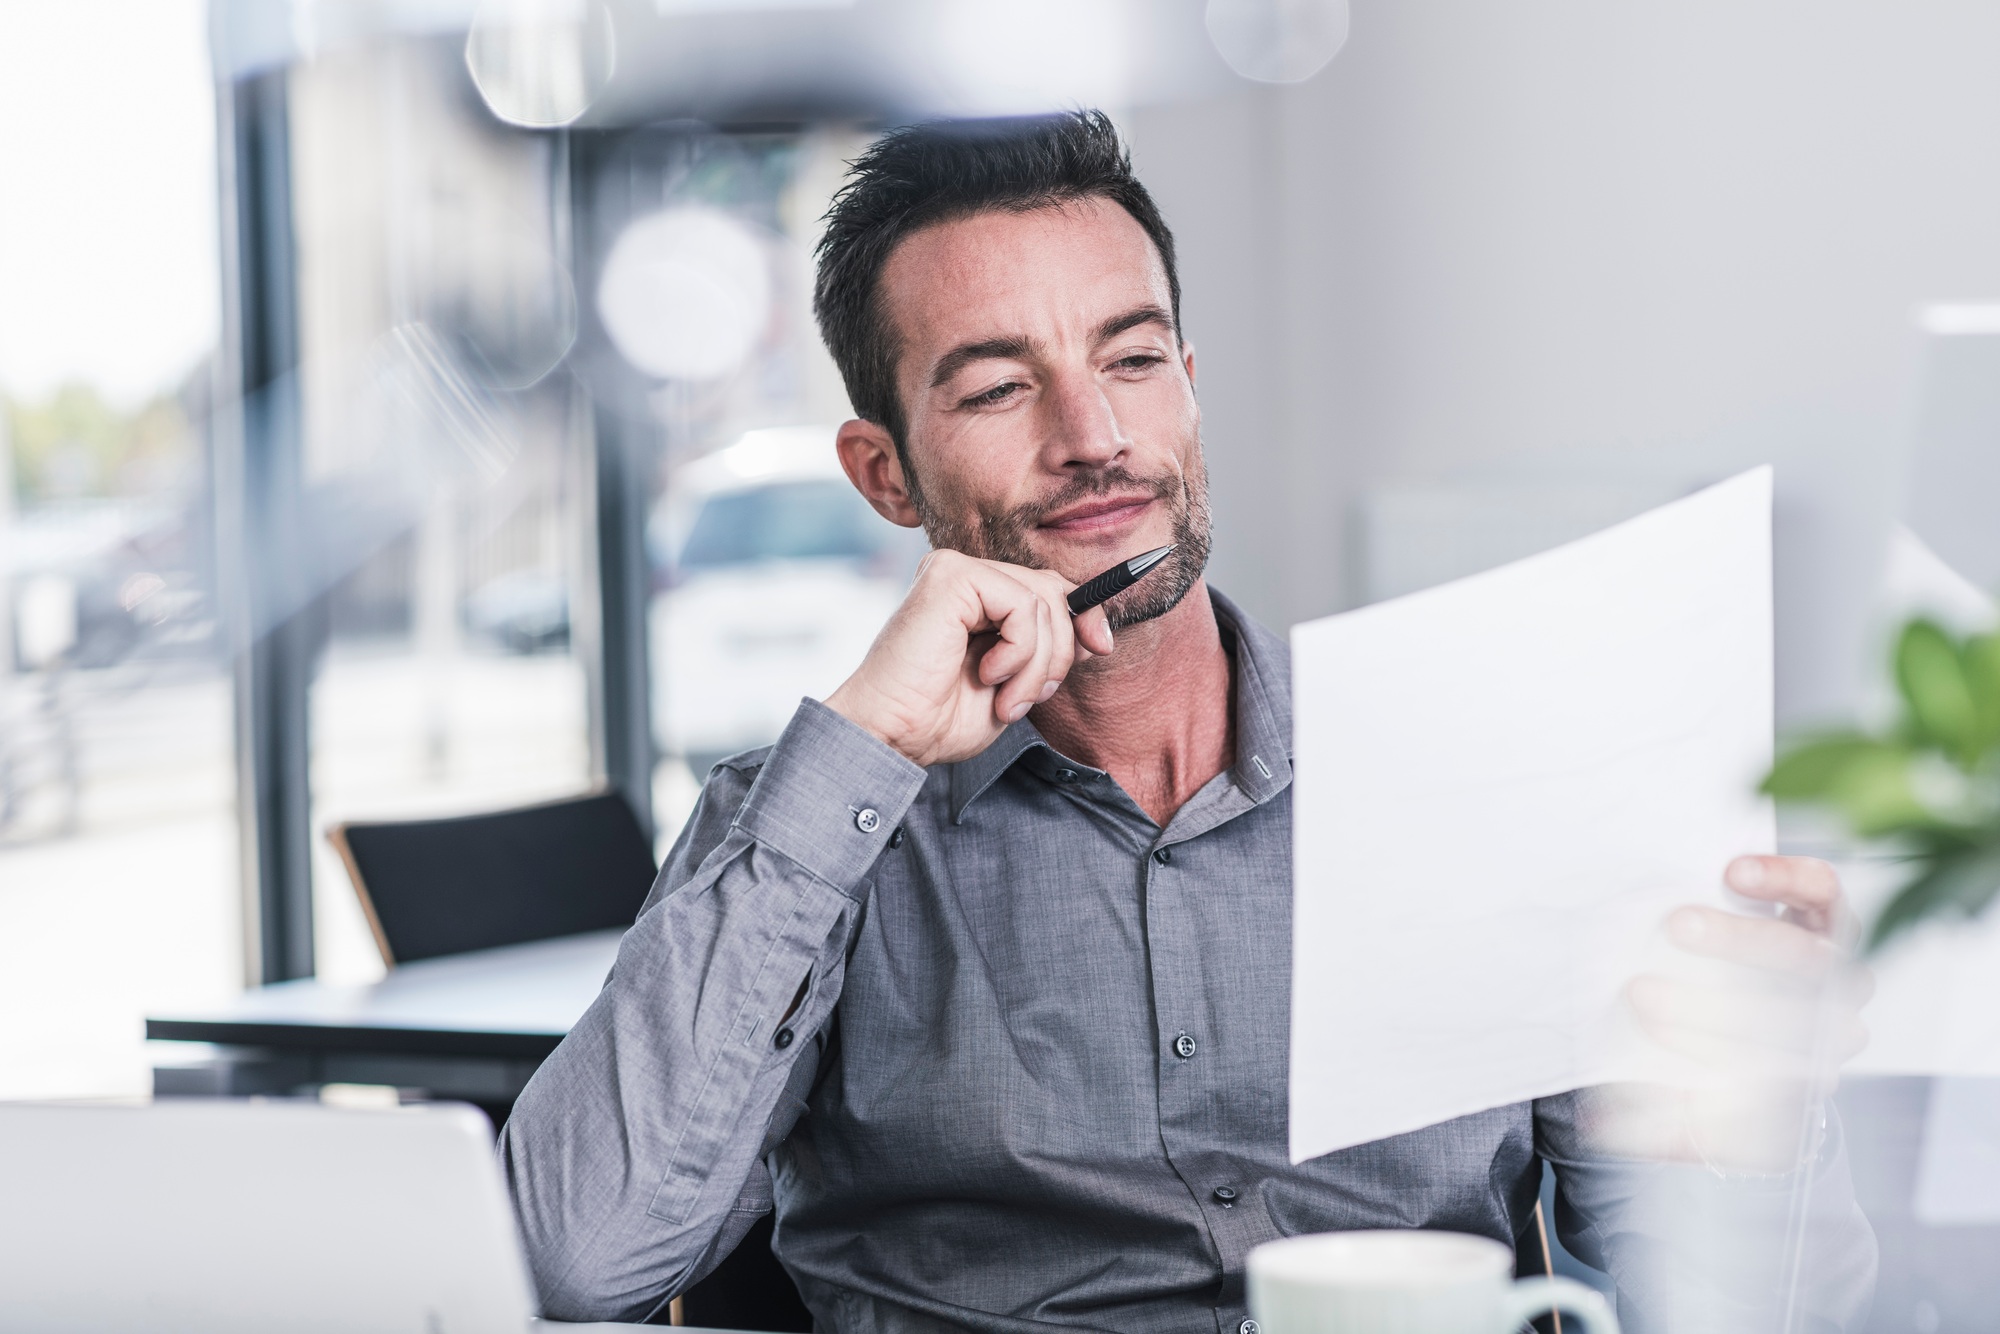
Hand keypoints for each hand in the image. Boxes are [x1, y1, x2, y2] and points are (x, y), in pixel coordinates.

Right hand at [824, 549, 1114, 767]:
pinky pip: (1023, 605)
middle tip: (1031, 697)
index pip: (1050, 587)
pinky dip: (1020, 652)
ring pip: (1043, 602)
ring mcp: (955, 569)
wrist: (893, 735)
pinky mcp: (951, 576)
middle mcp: (964, 575)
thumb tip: (1096, 630)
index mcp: (976, 597)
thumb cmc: (940, 718)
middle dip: (1060, 651)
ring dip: (1037, 665)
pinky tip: (988, 675)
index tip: (1101, 647)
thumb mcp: (1015, 683)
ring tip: (1004, 698)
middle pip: (1053, 590)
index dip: (1084, 615)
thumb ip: (1048, 649)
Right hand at [1617, 855, 1873, 1172]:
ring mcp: (1836, 968)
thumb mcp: (1683, 1099)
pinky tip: (1733, 873)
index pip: (1772, 1079)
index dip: (1709, 1059)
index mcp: (1799, 1080)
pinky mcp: (1827, 911)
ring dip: (1743, 944)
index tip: (1646, 1033)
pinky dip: (1784, 882)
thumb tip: (1614, 1125)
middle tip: (1642, 993)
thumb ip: (1661, 1120)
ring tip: (1679, 925)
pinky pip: (1823, 894)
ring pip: (1812, 960)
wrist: (1724, 985)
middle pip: (1794, 1025)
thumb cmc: (1699, 1045)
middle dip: (1713, 1012)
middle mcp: (1829, 1027)